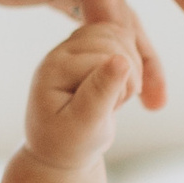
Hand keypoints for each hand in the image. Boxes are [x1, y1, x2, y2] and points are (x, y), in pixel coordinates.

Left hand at [21, 0, 143, 171]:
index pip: (104, 59)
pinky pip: (118, 36)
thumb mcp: (86, 124)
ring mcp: (71, 48)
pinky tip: (120, 82)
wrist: (63, 149)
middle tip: (114, 104)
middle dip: (127, 74)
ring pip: (117, 34)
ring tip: (116, 93)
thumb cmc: (71, 142)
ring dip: (130, 64)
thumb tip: (121, 60)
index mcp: (53, 68)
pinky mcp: (85, 49)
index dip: (120, 86)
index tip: (109, 112)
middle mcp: (59, 52)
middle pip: (112, 40)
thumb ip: (100, 92)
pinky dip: (129, 58)